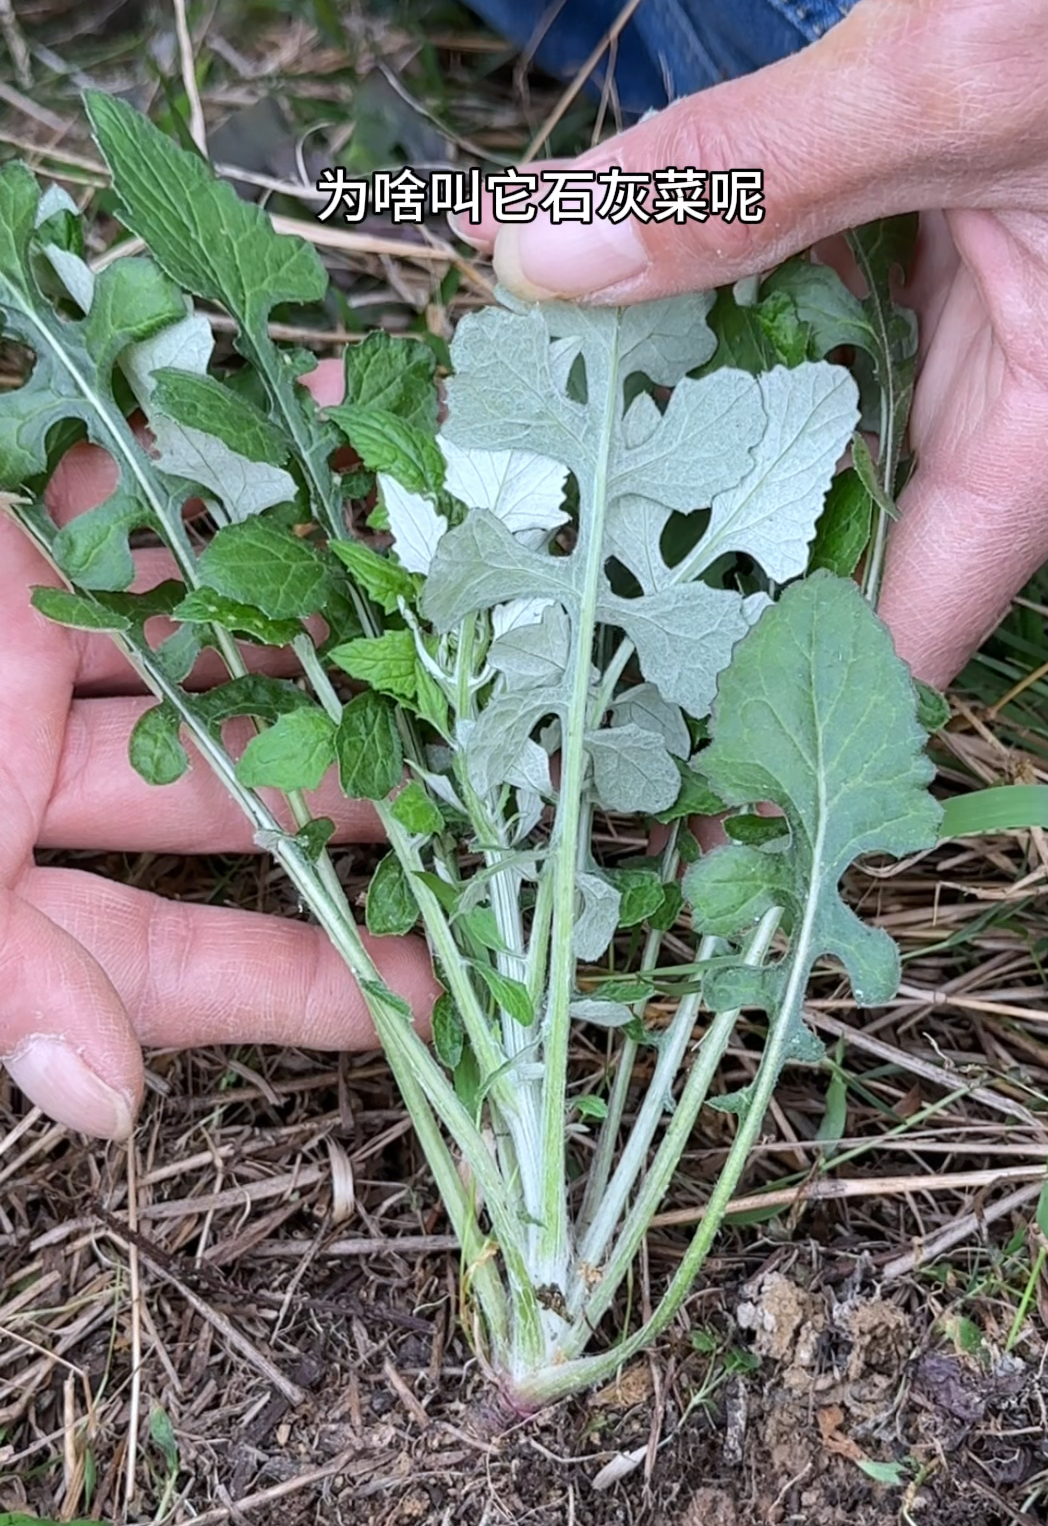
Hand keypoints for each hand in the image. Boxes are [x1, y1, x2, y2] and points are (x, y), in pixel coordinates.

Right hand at [0, 365, 436, 1139]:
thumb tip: (103, 1108)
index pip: (174, 964)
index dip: (308, 988)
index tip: (447, 995)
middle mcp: (5, 773)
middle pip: (223, 784)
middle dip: (361, 771)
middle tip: (519, 767)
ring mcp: (7, 640)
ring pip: (202, 627)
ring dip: (332, 604)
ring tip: (479, 586)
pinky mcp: (3, 521)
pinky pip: (132, 482)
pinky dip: (227, 453)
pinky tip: (351, 418)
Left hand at [473, 0, 1047, 688]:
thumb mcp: (949, 76)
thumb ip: (757, 179)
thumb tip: (553, 263)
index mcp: (1047, 425)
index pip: (905, 624)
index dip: (771, 696)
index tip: (629, 727)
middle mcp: (981, 392)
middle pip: (809, 530)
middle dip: (657, 557)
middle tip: (501, 584)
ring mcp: (926, 312)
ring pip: (762, 411)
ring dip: (630, 418)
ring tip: (482, 451)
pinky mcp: (880, 228)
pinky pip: (754, 289)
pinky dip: (656, 288)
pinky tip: (536, 296)